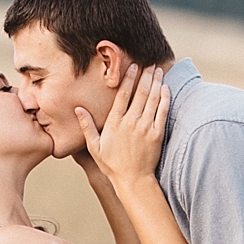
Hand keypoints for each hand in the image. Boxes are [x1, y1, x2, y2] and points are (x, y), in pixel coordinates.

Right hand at [75, 64, 168, 193]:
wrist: (133, 180)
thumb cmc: (112, 164)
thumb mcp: (94, 146)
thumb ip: (87, 126)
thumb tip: (78, 109)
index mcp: (115, 122)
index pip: (123, 95)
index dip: (129, 78)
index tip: (133, 66)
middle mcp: (131, 122)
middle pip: (140, 93)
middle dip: (145, 75)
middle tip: (149, 63)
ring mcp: (145, 128)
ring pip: (152, 99)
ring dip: (156, 83)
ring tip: (158, 70)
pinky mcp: (157, 134)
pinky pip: (162, 112)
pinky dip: (164, 98)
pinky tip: (166, 88)